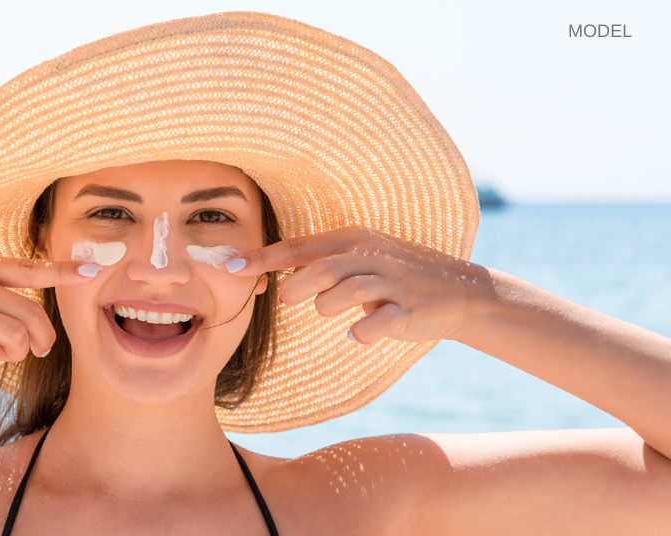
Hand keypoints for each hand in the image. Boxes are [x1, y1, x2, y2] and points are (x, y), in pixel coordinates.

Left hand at [226, 226, 489, 343]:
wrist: (459, 290)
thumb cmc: (394, 275)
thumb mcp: (357, 259)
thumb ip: (316, 265)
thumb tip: (272, 279)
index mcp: (352, 240)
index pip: (298, 247)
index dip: (262, 258)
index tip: (229, 266)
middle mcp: (370, 255)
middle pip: (320, 269)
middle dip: (296, 287)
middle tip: (287, 299)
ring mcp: (391, 282)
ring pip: (344, 293)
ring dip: (329, 307)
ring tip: (333, 312)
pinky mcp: (409, 309)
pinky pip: (377, 323)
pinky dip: (362, 332)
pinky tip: (360, 333)